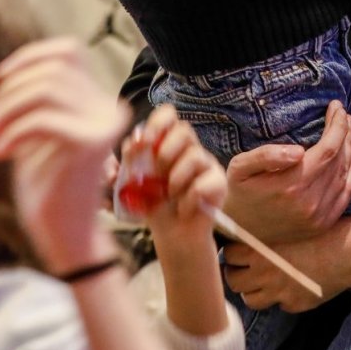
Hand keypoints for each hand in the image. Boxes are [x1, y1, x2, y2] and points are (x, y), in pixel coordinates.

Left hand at [0, 38, 128, 272]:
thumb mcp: (37, 132)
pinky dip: (12, 132)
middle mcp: (108, 108)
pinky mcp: (92, 144)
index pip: (69, 51)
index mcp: (99, 101)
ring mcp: (103, 125)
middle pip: (52, 71)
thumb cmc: (47, 184)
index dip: (30, 57)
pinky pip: (43, 119)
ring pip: (46, 90)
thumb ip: (35, 99)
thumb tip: (10, 73)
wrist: (63, 234)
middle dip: (8, 92)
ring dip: (5, 111)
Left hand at [125, 105, 226, 249]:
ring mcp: (206, 164)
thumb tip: (133, 143)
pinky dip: (188, 199)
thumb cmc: (154, 205)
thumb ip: (131, 161)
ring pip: (194, 156)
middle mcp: (189, 148)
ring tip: (169, 196)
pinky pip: (203, 183)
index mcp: (168, 142)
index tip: (144, 142)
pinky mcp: (218, 182)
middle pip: (184, 129)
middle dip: (166, 152)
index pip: (168, 115)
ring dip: (175, 179)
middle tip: (157, 174)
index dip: (156, 123)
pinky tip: (184, 208)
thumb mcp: (134, 182)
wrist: (172, 235)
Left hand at [222, 217, 350, 313]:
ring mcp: (278, 291)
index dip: (232, 254)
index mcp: (258, 249)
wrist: (347, 251)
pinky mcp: (295, 304)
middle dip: (238, 275)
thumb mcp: (287, 227)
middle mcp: (264, 272)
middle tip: (246, 270)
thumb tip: (244, 240)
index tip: (238, 253)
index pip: (227, 255)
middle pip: (233, 280)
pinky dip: (282, 299)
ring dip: (254, 291)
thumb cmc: (320, 232)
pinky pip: (279, 306)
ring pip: (250, 299)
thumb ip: (264, 236)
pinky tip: (292, 286)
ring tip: (264, 282)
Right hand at [224, 101, 350, 243]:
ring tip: (348, 128)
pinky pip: (347, 193)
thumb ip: (266, 156)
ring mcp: (319, 215)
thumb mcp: (240, 168)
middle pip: (338, 160)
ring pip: (345, 174)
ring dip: (350, 148)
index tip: (336, 107)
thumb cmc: (238, 191)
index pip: (327, 149)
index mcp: (291, 185)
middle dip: (344, 132)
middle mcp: (310, 202)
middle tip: (343, 113)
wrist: (239, 229)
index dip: (336, 126)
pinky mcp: (323, 223)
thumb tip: (298, 151)